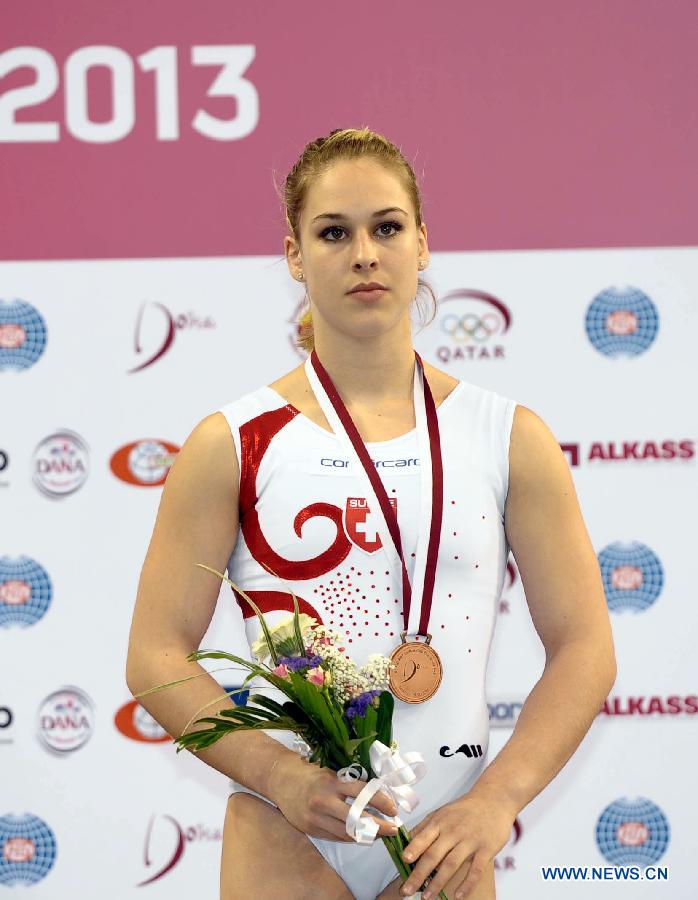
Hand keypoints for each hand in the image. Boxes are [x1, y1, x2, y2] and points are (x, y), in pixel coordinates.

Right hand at [268, 751, 399, 841]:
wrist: (281, 779)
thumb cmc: (309, 773)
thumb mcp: (331, 772)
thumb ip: (349, 783)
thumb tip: (377, 794)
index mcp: (331, 783)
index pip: (362, 794)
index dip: (381, 802)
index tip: (393, 808)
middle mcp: (324, 802)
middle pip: (357, 819)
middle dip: (379, 826)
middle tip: (394, 828)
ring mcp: (316, 818)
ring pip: (347, 833)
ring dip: (367, 835)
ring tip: (380, 833)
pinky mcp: (311, 830)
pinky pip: (336, 837)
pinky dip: (351, 836)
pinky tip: (361, 834)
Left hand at [398, 789, 516, 898]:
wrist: (493, 800)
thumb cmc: (464, 809)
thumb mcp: (442, 812)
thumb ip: (425, 827)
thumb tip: (406, 841)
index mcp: (440, 822)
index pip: (423, 837)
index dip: (413, 849)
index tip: (402, 861)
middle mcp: (453, 831)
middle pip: (433, 854)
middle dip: (418, 874)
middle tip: (406, 891)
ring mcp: (470, 840)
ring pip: (451, 864)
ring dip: (437, 883)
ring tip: (427, 897)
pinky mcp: (486, 849)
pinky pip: (475, 870)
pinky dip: (466, 884)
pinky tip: (458, 896)